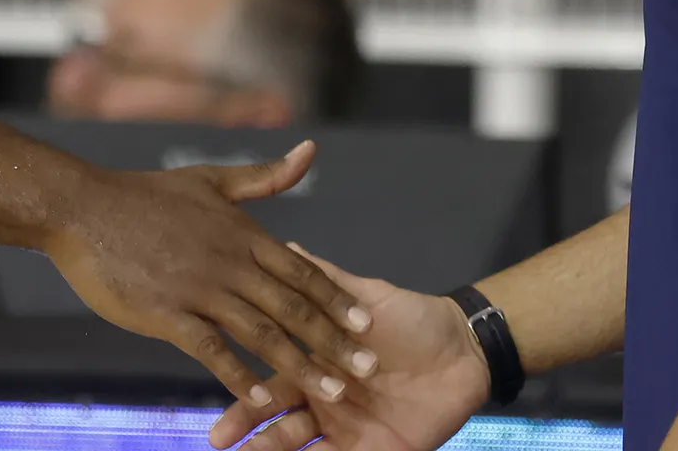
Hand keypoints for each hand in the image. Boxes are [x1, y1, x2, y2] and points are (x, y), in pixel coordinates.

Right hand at [45, 142, 377, 406]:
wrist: (84, 209)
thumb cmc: (146, 194)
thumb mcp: (212, 180)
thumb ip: (265, 177)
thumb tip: (311, 150)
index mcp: (242, 232)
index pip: (301, 271)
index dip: (336, 299)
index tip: (368, 324)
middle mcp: (230, 261)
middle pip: (293, 307)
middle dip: (334, 340)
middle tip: (369, 369)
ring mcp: (200, 288)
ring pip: (262, 332)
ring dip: (301, 365)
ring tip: (334, 393)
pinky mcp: (168, 313)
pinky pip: (213, 350)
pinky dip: (241, 375)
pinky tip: (264, 400)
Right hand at [209, 250, 488, 450]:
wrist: (462, 350)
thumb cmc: (411, 320)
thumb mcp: (366, 297)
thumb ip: (326, 282)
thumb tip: (288, 246)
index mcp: (317, 365)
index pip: (271, 385)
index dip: (243, 400)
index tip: (215, 418)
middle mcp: (324, 401)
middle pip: (277, 424)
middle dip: (250, 434)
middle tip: (219, 444)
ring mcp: (347, 429)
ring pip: (300, 447)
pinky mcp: (373, 450)